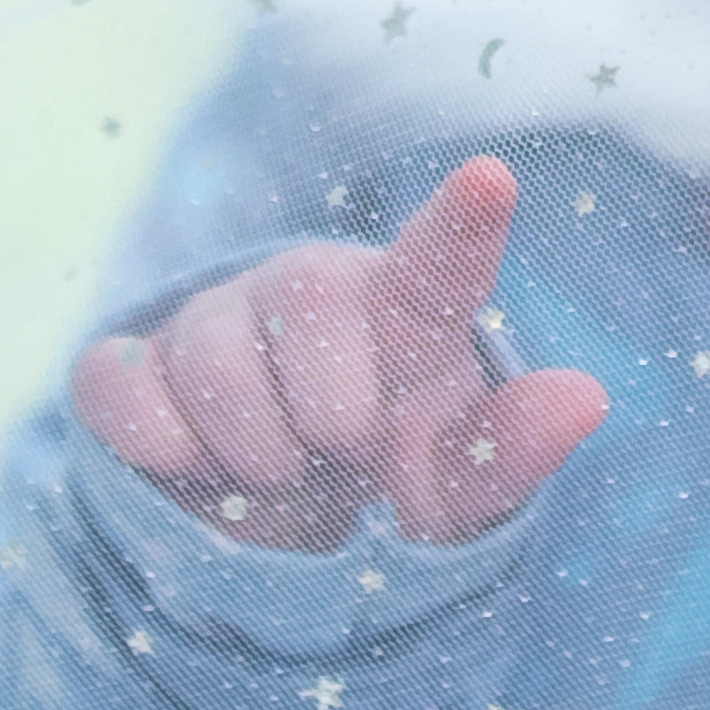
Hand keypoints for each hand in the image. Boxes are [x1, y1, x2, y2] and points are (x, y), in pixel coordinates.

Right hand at [69, 158, 607, 550]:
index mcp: (406, 311)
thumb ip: (510, 451)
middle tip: (338, 455)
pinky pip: (122, 387)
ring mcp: (212, 319)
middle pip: (308, 300)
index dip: (462, 223)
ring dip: (251, 448)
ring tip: (277, 473)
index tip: (493, 182)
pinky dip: (160, 445)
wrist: (269, 527)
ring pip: (211, 358)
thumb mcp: (451, 491)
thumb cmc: (385, 480)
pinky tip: (194, 465)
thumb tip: (587, 397)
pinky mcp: (128, 365)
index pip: (439, 260)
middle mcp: (309, 292)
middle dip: (326, 409)